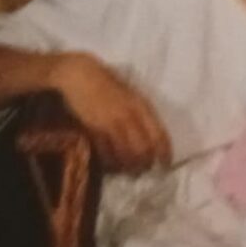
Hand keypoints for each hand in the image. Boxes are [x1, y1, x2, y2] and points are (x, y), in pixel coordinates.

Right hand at [51, 53, 171, 172]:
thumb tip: (152, 138)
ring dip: (128, 166)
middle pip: (143, 149)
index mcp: (142, 107)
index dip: (165, 153)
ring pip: (125, 154)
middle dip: (145, 164)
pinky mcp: (93, 128)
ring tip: (128, 171)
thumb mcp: (132, 96)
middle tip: (143, 170)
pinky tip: (111, 165)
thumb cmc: (108, 85)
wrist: (80, 75)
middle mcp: (130, 116)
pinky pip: (106, 152)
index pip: (159, 135)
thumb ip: (142, 114)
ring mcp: (111, 122)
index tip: (165, 164)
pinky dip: (110, 162)